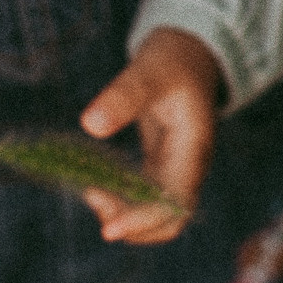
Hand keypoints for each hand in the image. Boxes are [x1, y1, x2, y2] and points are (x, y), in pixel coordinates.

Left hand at [78, 27, 223, 243]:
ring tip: (90, 191)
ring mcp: (177, 169)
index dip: (143, 221)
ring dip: (123, 215)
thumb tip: (90, 124)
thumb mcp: (148, 71)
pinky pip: (144, 198)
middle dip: (131, 223)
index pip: (174, 205)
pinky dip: (121, 200)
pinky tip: (96, 185)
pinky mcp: (162, 166)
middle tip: (92, 197)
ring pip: (155, 214)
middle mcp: (189, 168)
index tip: (108, 229)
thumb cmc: (172, 60)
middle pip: (167, 220)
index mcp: (193, 150)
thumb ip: (122, 96)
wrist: (189, 53)